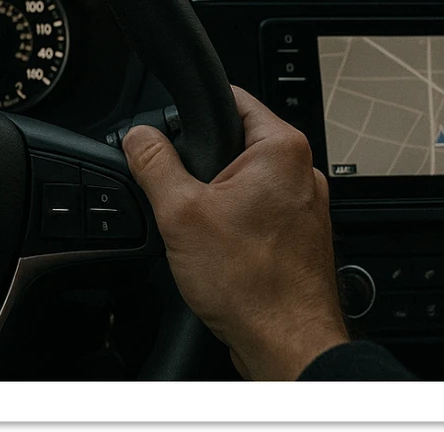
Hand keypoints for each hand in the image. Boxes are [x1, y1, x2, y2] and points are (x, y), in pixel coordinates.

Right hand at [123, 85, 347, 380]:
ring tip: (203, 232)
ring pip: (244, 182)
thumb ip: (154, 163)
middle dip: (200, 164)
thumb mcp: (180, 213)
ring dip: (217, 200)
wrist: (287, 344)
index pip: (232, 98)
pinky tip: (221, 252)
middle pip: (234, 142)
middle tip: (182, 196)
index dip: (192, 110)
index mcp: (281, 149)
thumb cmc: (253, 284)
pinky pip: (256, 212)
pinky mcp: (298, 235)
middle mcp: (301, 171)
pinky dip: (235, 225)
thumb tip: (139, 136)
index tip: (169, 129)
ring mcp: (304, 205)